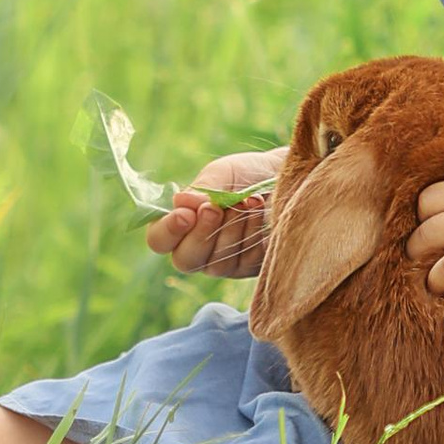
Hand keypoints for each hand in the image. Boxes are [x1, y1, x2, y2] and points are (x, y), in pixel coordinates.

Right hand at [144, 147, 285, 276]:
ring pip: (218, 262)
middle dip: (202, 233)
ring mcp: (223, 264)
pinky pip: (245, 261)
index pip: (159, 240)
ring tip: (248, 200)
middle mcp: (197, 249)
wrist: (284, 177)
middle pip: (185, 260)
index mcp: (181, 224)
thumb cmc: (246, 175)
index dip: (168, 231)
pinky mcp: (249, 269)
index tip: (186, 214)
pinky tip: (260, 210)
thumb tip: (180, 202)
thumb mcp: (222, 174)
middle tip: (216, 208)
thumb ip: (202, 189)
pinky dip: (252, 233)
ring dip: (232, 228)